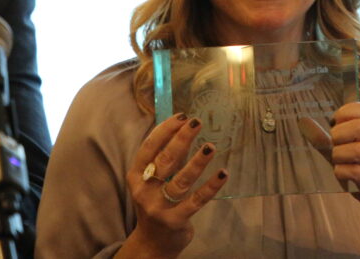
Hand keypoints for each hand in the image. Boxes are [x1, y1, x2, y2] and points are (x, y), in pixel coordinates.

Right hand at [117, 114, 228, 258]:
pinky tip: (223, 173)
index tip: (181, 116)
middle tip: (197, 123)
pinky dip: (211, 186)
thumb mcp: (153, 181)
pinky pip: (197, 200)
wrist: (152, 242)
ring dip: (197, 161)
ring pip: (181, 180)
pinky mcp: (175, 220)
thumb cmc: (155, 202)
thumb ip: (166, 158)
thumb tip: (186, 128)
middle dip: (181, 139)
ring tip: (211, 146)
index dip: (165, 130)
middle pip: (165, 160)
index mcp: (136, 176)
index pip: (149, 147)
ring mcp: (159, 207)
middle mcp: (145, 190)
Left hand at [330, 102, 359, 258]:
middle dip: (340, 134)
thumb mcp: (345, 156)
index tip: (336, 124)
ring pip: (359, 150)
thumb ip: (325, 141)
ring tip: (338, 162)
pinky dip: (342, 173)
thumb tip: (303, 122)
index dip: (346, 112)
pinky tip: (342, 176)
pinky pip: (356, 173)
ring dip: (340, 155)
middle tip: (336, 145)